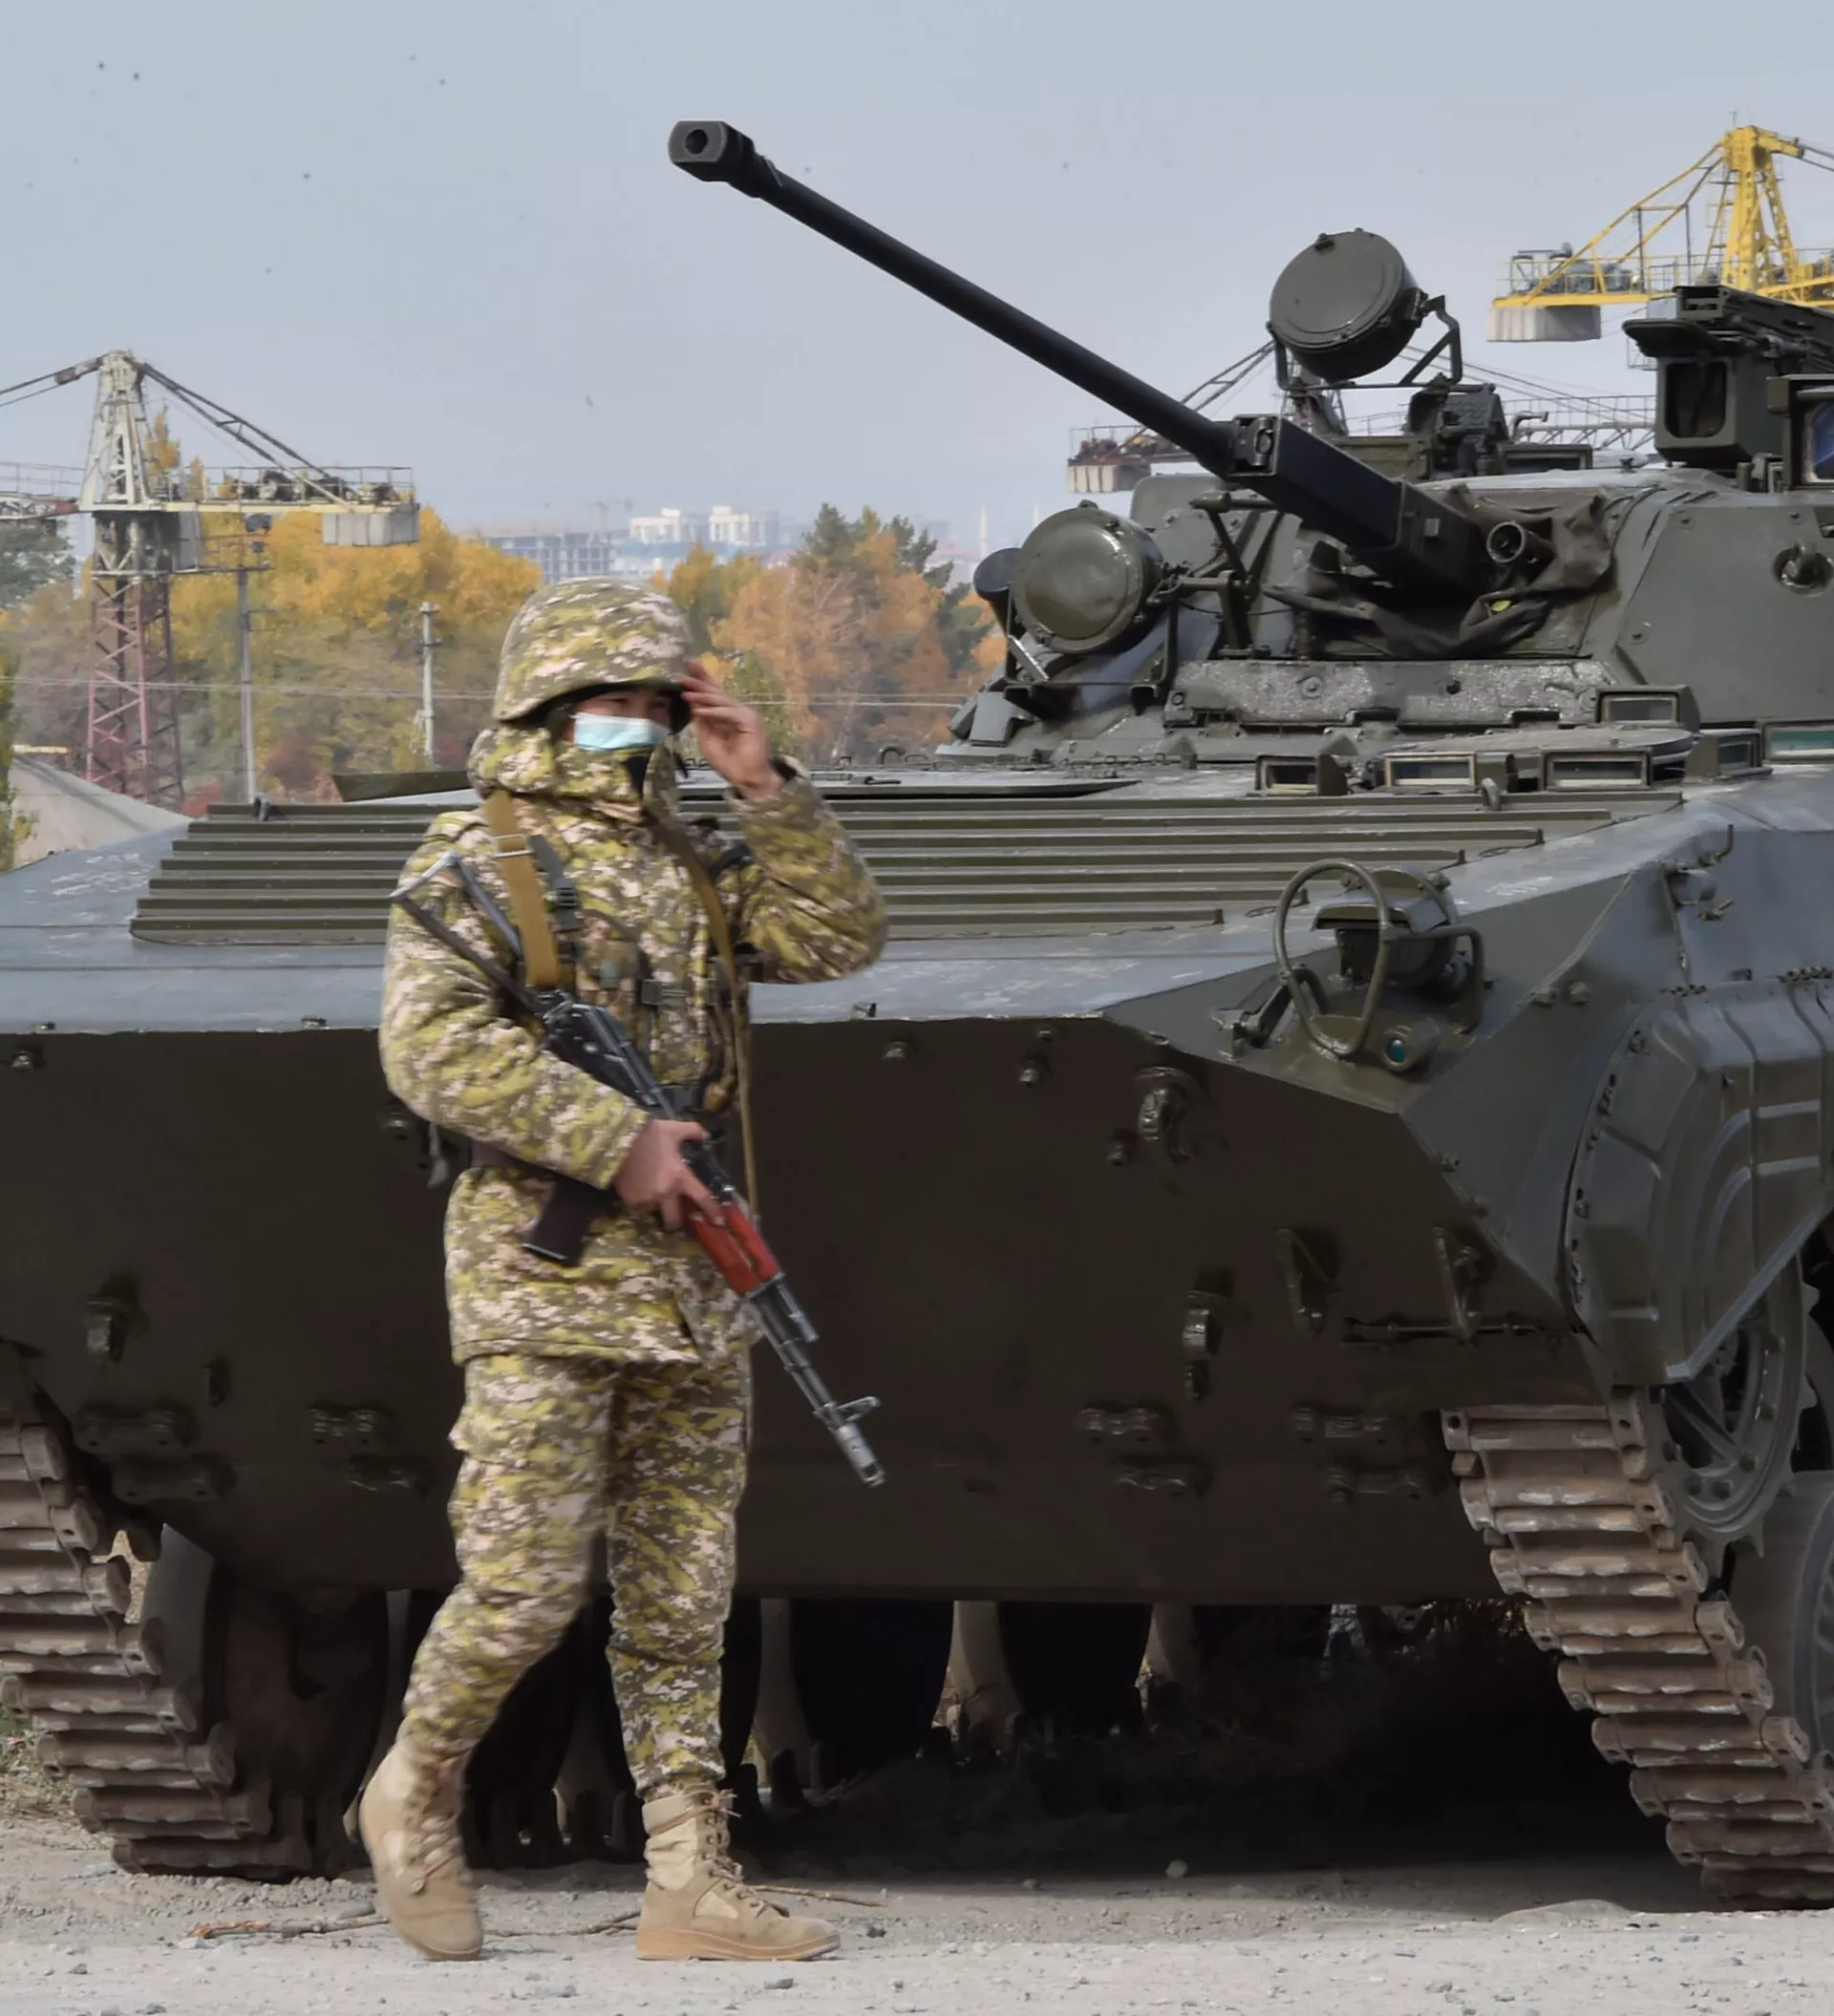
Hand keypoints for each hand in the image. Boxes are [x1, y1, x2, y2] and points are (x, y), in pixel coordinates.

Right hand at [613, 1117, 724, 1231]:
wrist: (616, 1138)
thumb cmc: (647, 1134)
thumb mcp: (673, 1128)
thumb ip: (692, 1131)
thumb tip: (703, 1134)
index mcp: (679, 1177)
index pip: (701, 1197)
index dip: (712, 1210)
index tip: (719, 1221)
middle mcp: (664, 1193)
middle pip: (674, 1220)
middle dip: (676, 1220)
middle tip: (674, 1211)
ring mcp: (646, 1198)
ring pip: (654, 1210)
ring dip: (655, 1203)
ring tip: (650, 1189)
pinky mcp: (629, 1199)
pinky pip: (637, 1204)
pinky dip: (639, 1198)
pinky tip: (637, 1185)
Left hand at [681, 662, 780, 800]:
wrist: (747, 778)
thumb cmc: (730, 763)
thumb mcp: (708, 740)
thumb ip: (703, 722)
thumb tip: (694, 705)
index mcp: (727, 715)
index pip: (714, 693)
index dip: (702, 679)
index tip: (689, 665)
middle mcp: (737, 710)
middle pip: (717, 692)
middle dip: (699, 682)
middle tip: (683, 674)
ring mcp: (746, 714)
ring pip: (721, 701)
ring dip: (702, 696)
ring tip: (686, 691)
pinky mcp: (750, 721)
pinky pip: (728, 713)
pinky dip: (713, 712)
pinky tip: (699, 711)